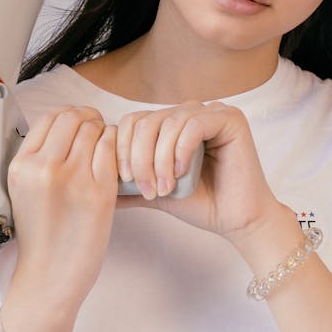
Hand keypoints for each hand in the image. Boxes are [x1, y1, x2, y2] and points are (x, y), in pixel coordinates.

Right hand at [6, 106, 117, 305]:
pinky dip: (116, 147)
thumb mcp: (23, 189)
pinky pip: (111, 150)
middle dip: (88, 118)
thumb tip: (64, 126)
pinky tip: (114, 158)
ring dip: (103, 131)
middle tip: (96, 128)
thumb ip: (38, 158)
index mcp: (21, 166)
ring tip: (105, 146)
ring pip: (94, 130)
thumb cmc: (40, 235)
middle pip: (73, 118)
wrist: (50, 275)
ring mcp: (73, 179)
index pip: (49, 118)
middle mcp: (44, 168)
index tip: (78, 121)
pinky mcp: (99, 193)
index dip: (69, 114)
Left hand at [115, 102, 282, 242]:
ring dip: (159, 159)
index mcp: (171, 123)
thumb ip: (129, 184)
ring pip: (167, 123)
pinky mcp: (230, 118)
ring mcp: (211, 111)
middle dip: (139, 157)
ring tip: (164, 187)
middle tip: (146, 188)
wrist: (236, 220)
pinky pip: (193, 125)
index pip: (133, 122)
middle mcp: (189, 112)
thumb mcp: (155, 191)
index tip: (124, 181)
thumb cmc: (201, 204)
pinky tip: (180, 173)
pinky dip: (180, 151)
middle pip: (146, 121)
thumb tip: (95, 185)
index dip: (122, 149)